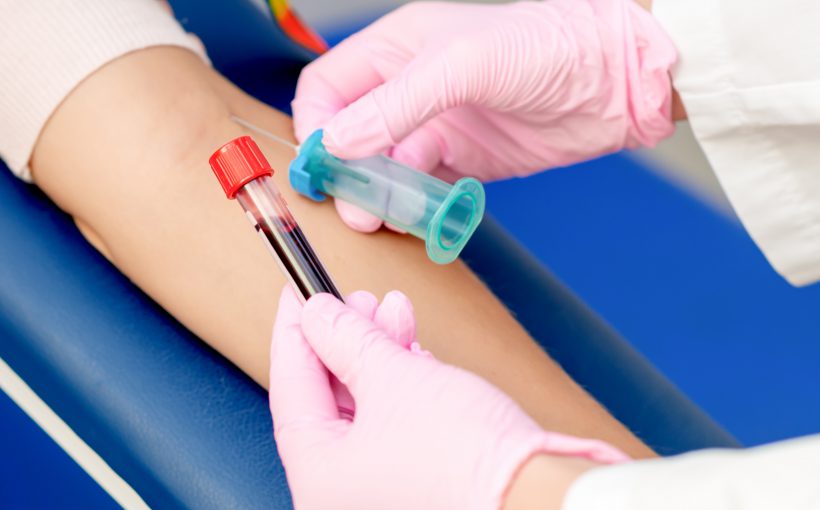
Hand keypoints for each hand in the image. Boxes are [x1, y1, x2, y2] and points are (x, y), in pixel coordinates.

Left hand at [268, 287, 628, 509]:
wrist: (540, 492)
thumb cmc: (463, 455)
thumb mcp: (393, 378)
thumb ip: (348, 341)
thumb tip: (319, 315)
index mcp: (319, 481)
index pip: (291, 392)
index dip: (294, 333)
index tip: (298, 293)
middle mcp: (345, 491)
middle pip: (330, 397)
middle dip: (345, 338)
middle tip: (353, 298)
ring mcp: (384, 485)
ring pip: (366, 403)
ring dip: (379, 350)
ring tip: (391, 308)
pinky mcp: (421, 473)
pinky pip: (396, 418)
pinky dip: (403, 378)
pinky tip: (413, 346)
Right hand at [292, 0, 676, 231]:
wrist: (611, 83)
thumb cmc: (544, 48)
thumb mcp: (461, 65)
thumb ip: (395, 104)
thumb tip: (336, 142)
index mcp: (397, 49)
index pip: (328, 88)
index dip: (315, 125)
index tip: (319, 164)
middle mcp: (409, 88)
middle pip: (349, 134)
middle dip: (344, 170)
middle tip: (351, 203)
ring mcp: (435, 126)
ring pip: (382, 167)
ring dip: (377, 193)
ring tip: (380, 215)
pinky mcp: (461, 161)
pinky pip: (421, 188)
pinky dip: (412, 204)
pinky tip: (418, 213)